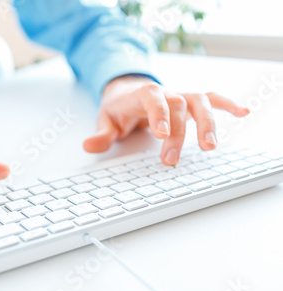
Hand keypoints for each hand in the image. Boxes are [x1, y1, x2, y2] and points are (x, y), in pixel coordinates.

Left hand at [83, 76, 249, 163]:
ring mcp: (180, 96)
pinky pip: (212, 99)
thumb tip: (87, 146)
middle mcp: (165, 94)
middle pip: (177, 107)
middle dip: (177, 133)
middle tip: (171, 159)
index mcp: (142, 95)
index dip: (158, 114)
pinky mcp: (190, 102)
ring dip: (207, 122)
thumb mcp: (106, 120)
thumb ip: (101, 134)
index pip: (152, 99)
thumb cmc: (119, 108)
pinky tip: (242, 113)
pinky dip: (227, 104)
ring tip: (210, 146)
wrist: (128, 90)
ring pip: (199, 102)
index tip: (160, 133)